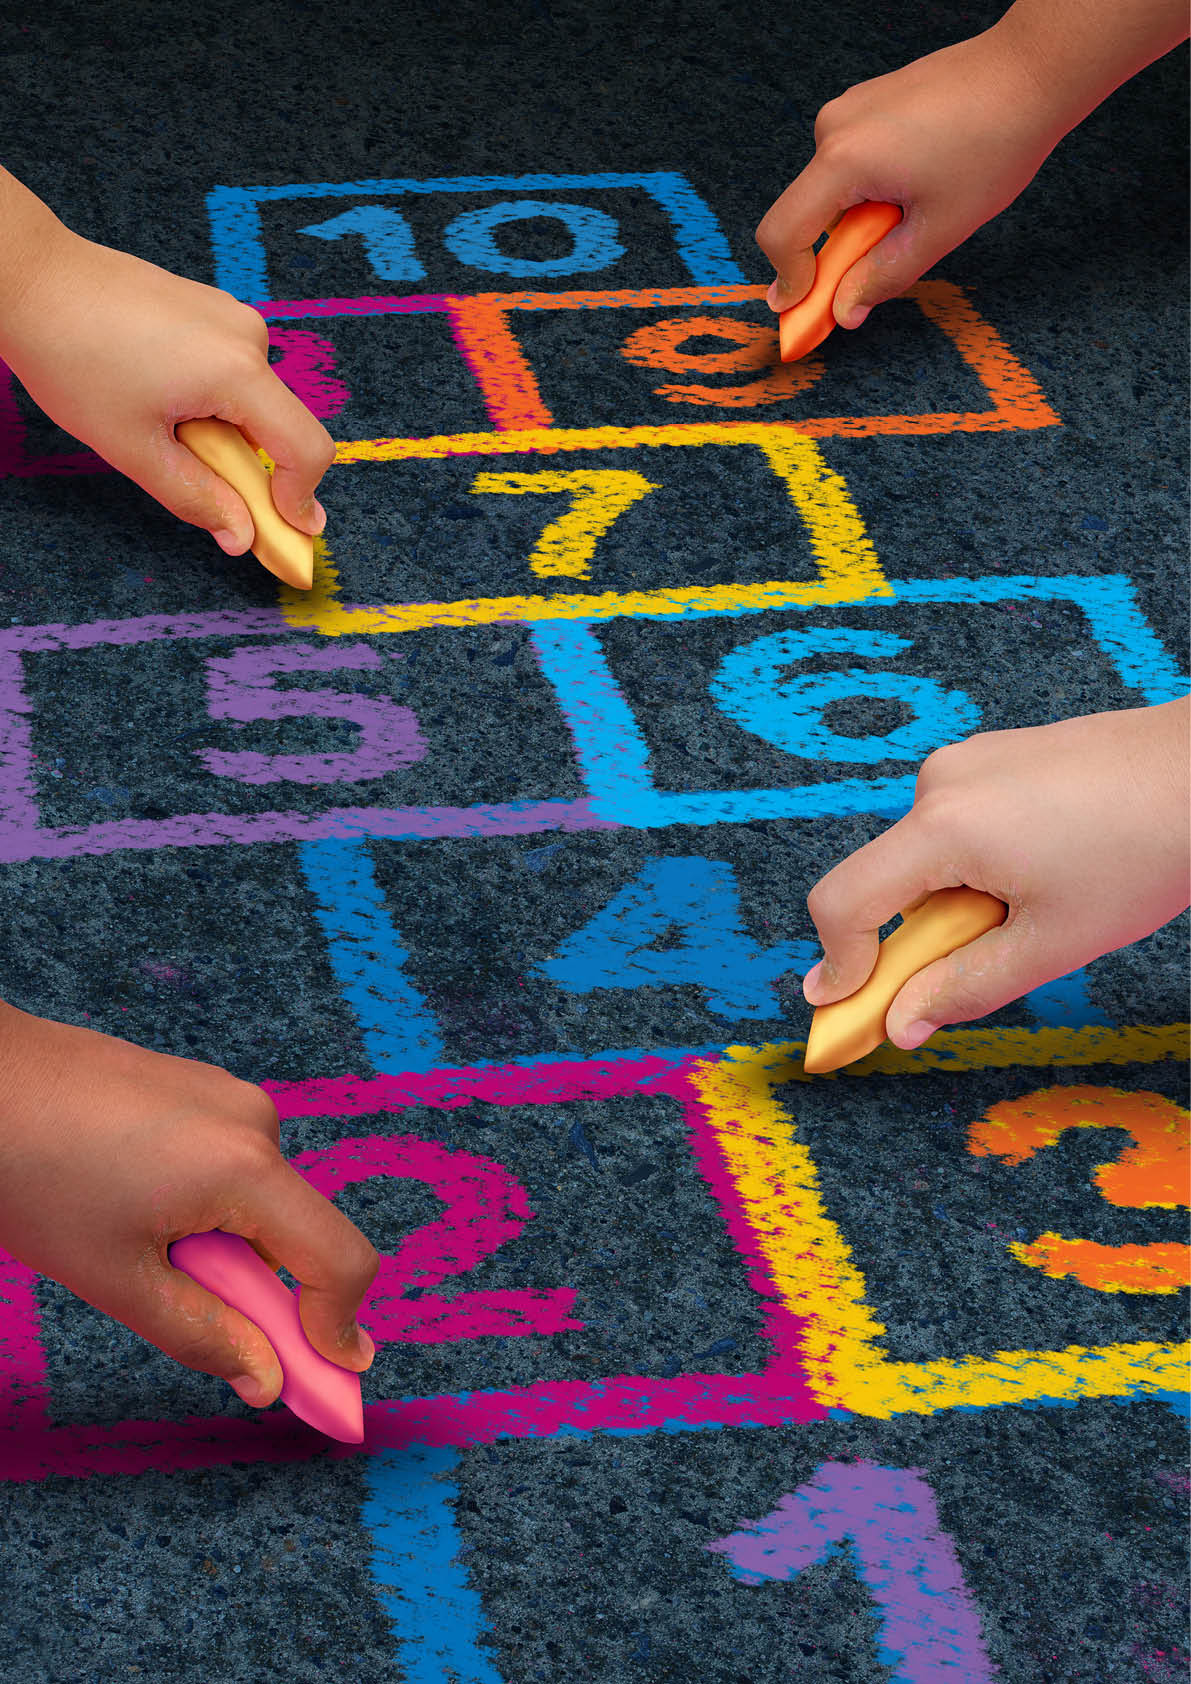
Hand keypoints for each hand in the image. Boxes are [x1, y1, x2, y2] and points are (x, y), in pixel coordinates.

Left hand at [0, 226, 333, 557]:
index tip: (285, 529)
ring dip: (223, 430)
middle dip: (247, 464)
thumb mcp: (133, 447)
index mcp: (238, 370)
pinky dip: (212, 400)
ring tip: (158, 420)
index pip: (307, 449)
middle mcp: (249, 337)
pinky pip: (234, 372)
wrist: (33, 278)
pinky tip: (157, 392)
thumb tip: (242, 537)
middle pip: (280, 427)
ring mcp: (233, 317)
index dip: (301, 498)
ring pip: (254, 401)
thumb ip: (197, 498)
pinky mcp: (214, 309)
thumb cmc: (72, 355)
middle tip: (190, 472)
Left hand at [0, 1005, 377, 1407]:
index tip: (326, 1380)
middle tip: (179, 1303)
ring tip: (135, 1237)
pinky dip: (208, 1204)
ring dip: (224, 1244)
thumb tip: (267, 1381)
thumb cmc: (34, 1173)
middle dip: (257, 1287)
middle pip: (298, 1233)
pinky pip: (236, 1165)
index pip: (340, 1261)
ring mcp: (233, 1097)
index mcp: (246, 1168)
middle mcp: (257, 1123)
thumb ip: (203, 1335)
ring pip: (262, 1202)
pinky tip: (134, 1201)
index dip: (340, 1328)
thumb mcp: (116, 1279)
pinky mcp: (207, 1088)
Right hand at [756, 27, 1063, 327]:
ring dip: (860, 220)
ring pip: (830, 191)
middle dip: (837, 251)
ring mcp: (848, 110)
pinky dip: (869, 191)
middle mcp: (833, 128)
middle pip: (806, 215)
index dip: (788, 281)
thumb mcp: (940, 229)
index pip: (783, 234)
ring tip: (919, 207)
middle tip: (888, 260)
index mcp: (843, 159)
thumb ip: (883, 277)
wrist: (1030, 70)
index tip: (802, 311)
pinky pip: (848, 164)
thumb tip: (844, 311)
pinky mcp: (865, 103)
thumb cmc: (995, 141)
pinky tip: (919, 182)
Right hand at [802, 699, 1190, 1046]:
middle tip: (997, 953)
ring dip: (958, 898)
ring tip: (1044, 900)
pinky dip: (978, 863)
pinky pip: (957, 824)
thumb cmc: (1144, 852)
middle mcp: (940, 782)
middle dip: (924, 933)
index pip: (845, 901)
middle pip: (889, 880)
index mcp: (944, 826)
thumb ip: (963, 988)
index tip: (845, 1007)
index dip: (838, 963)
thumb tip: (900, 1025)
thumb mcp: (1053, 944)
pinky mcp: (993, 754)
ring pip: (927, 855)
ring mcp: (967, 760)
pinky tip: (1049, 866)